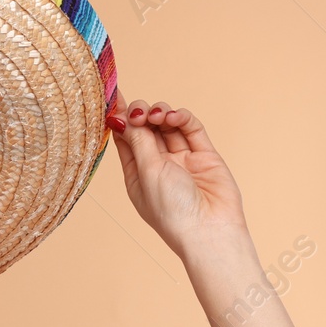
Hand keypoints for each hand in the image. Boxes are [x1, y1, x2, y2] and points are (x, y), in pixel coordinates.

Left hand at [108, 93, 248, 257]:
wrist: (210, 230)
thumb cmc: (172, 209)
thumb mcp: (147, 171)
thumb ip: (138, 141)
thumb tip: (122, 116)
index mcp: (136, 174)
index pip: (125, 139)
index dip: (121, 117)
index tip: (115, 96)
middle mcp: (158, 166)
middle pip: (146, 129)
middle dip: (142, 115)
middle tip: (141, 113)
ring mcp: (182, 160)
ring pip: (168, 126)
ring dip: (160, 114)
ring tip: (158, 116)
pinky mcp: (205, 155)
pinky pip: (191, 129)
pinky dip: (182, 118)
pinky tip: (174, 117)